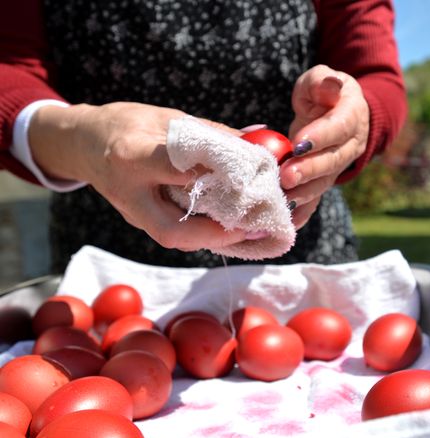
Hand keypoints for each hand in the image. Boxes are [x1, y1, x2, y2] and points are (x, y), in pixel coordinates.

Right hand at [29, 102, 247, 251]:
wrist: (85, 143)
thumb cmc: (126, 124)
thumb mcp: (166, 117)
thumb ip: (209, 133)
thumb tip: (256, 138)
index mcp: (133, 155)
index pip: (175, 170)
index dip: (212, 177)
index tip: (247, 176)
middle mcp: (130, 193)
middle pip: (171, 230)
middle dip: (215, 235)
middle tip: (252, 226)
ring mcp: (132, 214)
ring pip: (174, 239)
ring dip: (214, 238)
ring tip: (248, 228)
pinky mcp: (139, 222)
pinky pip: (174, 234)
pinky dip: (203, 233)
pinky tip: (230, 225)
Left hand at [281, 64, 369, 227]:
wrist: (338, 113)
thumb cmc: (323, 93)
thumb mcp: (320, 79)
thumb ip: (322, 82)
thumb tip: (332, 86)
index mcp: (352, 116)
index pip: (338, 127)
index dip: (320, 137)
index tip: (298, 144)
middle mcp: (350, 145)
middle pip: (332, 161)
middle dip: (309, 171)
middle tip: (286, 177)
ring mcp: (339, 166)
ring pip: (325, 182)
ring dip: (304, 194)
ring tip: (283, 200)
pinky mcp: (325, 180)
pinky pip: (316, 197)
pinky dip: (303, 212)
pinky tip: (288, 222)